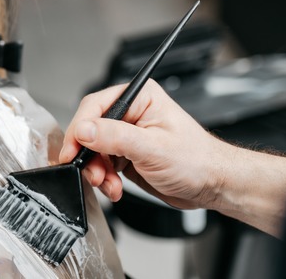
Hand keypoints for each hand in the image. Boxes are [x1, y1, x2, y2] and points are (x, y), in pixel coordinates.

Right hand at [59, 80, 231, 209]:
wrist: (213, 185)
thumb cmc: (197, 160)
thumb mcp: (153, 148)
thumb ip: (115, 137)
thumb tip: (84, 130)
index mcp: (140, 98)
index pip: (95, 107)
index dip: (80, 129)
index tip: (72, 151)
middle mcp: (131, 113)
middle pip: (90, 130)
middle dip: (88, 156)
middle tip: (93, 173)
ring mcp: (126, 135)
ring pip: (92, 150)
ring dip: (97, 171)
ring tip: (109, 184)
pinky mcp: (125, 154)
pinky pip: (101, 164)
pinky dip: (104, 179)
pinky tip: (115, 187)